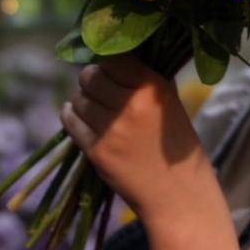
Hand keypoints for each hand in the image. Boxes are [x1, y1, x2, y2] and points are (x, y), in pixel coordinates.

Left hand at [62, 54, 240, 249]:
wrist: (178, 194)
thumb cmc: (177, 144)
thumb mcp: (170, 102)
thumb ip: (145, 78)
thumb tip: (117, 55)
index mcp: (152, 87)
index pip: (114, 58)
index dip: (108, 61)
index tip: (110, 67)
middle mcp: (130, 104)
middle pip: (91, 76)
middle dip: (92, 78)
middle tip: (99, 86)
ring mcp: (111, 129)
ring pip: (79, 98)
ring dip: (83, 98)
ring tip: (93, 104)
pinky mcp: (96, 151)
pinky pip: (71, 122)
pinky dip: (71, 115)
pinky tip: (78, 115)